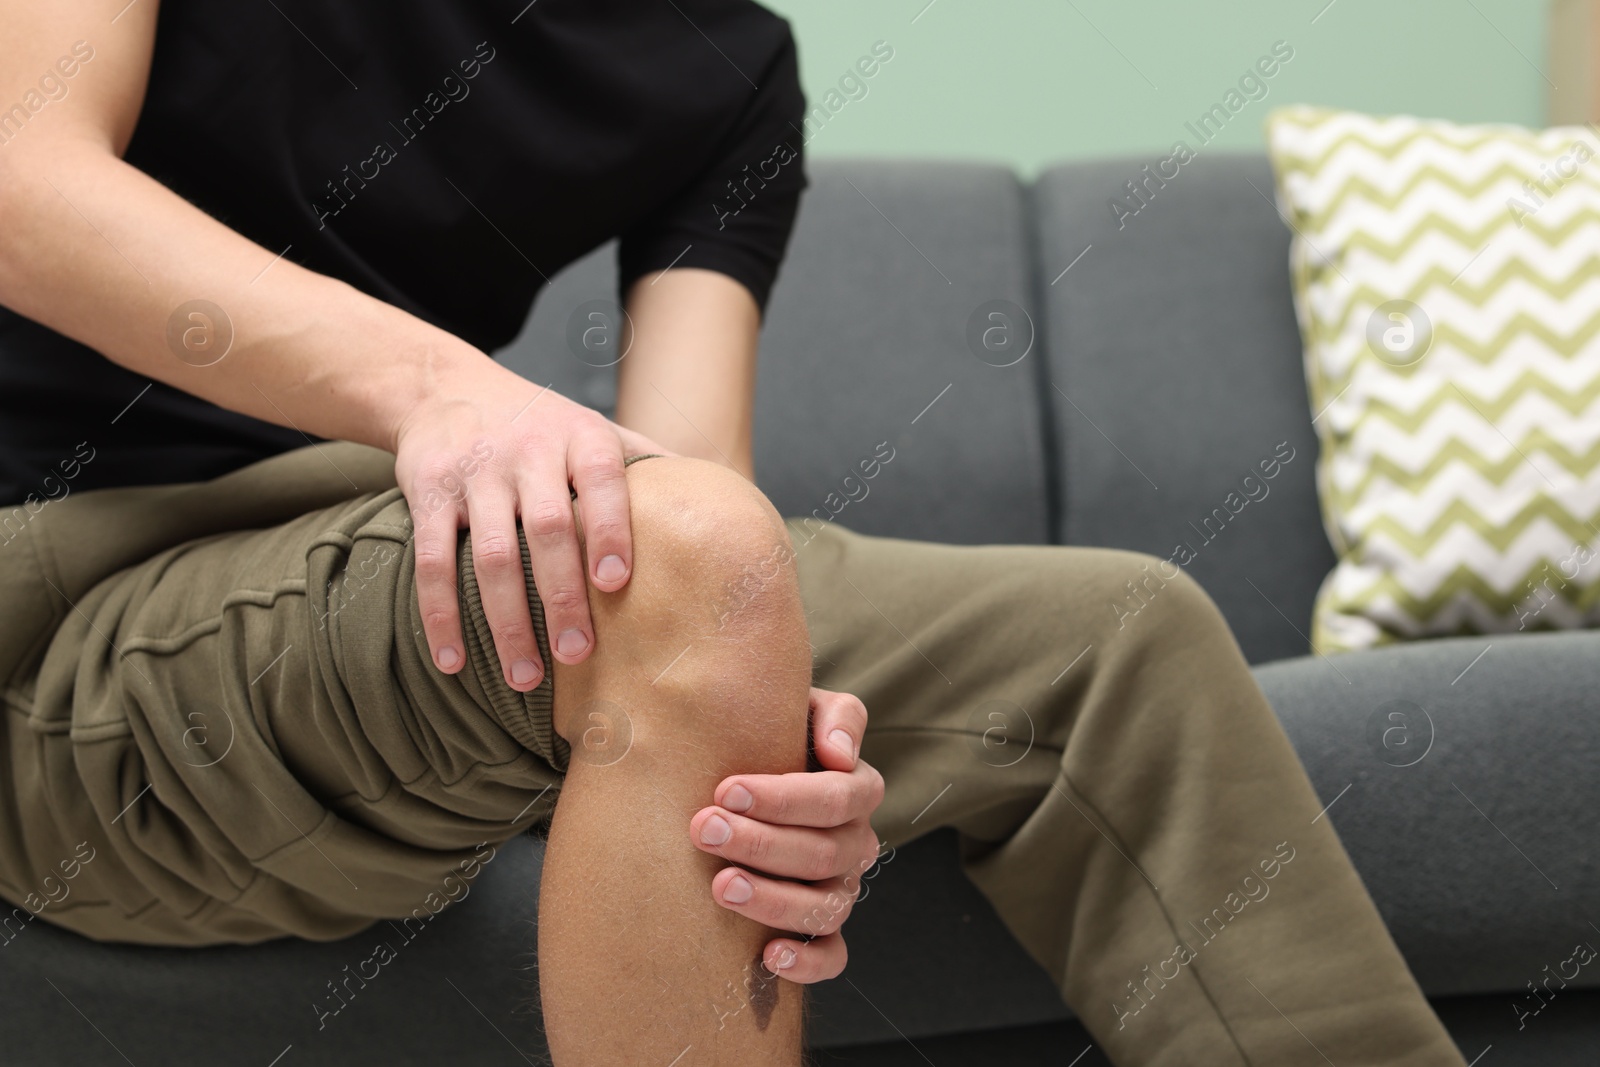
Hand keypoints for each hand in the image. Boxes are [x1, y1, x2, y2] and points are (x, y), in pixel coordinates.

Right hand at [393, 356, 671, 690]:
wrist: (444, 386)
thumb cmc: (542, 425)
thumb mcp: (594, 428)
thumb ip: (648, 463)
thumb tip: (726, 503)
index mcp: (581, 437)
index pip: (601, 482)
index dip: (609, 530)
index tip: (618, 584)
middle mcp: (528, 451)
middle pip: (546, 529)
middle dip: (562, 595)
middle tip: (578, 654)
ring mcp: (475, 472)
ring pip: (489, 555)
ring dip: (506, 622)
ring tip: (526, 677)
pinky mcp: (427, 491)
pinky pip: (431, 560)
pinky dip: (440, 615)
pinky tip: (454, 662)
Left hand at [689, 688, 886, 983]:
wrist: (739, 775)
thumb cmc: (767, 735)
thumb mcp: (800, 708)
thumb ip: (832, 715)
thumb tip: (839, 754)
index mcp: (855, 788)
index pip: (839, 796)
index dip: (786, 797)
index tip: (726, 789)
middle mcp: (855, 842)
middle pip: (825, 852)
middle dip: (762, 842)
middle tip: (704, 829)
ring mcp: (841, 888)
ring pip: (826, 906)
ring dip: (773, 899)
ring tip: (721, 886)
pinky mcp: (823, 930)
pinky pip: (832, 956)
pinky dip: (808, 960)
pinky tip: (769, 956)